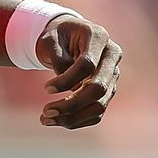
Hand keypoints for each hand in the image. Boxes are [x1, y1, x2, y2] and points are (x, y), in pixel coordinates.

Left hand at [36, 13, 122, 128]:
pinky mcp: (107, 91)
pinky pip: (96, 113)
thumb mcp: (50, 39)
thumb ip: (58, 59)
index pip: (87, 65)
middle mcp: (111, 57)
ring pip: (99, 106)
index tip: (45, 89)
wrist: (67, 36)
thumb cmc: (57, 36)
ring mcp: (112, 76)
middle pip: (98, 88)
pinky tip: (56, 120)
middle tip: (46, 111)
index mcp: (99, 37)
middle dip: (71, 104)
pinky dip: (76, 121)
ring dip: (72, 118)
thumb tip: (65, 87)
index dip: (66, 80)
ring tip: (46, 119)